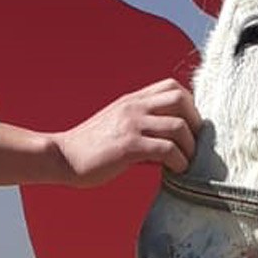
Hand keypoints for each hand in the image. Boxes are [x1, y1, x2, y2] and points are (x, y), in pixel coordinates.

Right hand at [51, 78, 201, 186]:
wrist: (62, 157)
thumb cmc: (91, 147)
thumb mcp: (118, 124)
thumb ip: (142, 125)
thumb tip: (172, 143)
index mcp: (132, 100)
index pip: (172, 86)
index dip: (189, 105)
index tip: (190, 128)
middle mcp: (134, 107)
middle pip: (181, 100)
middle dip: (196, 123)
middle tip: (194, 144)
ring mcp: (131, 125)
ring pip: (178, 126)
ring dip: (190, 147)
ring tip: (186, 162)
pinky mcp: (128, 146)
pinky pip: (166, 149)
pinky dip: (179, 161)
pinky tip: (176, 171)